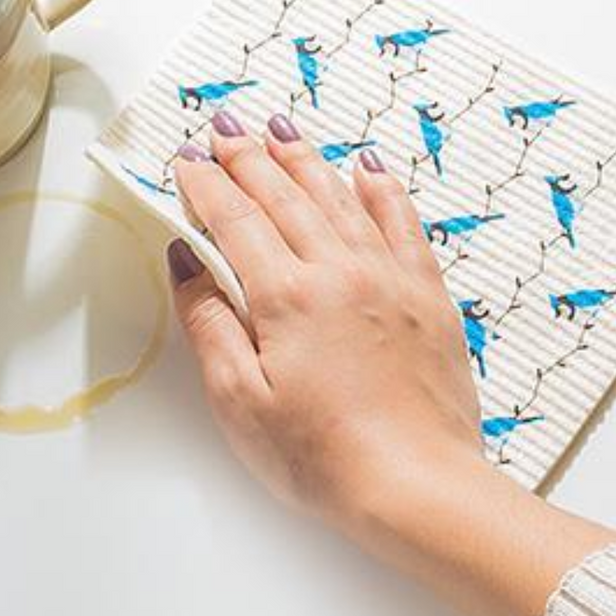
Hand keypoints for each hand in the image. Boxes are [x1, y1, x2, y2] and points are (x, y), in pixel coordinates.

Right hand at [167, 109, 482, 532]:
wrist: (419, 487)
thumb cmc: (324, 459)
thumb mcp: (240, 401)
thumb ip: (210, 324)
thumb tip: (188, 264)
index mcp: (287, 296)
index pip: (236, 219)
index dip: (206, 185)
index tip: (186, 160)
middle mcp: (340, 272)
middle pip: (284, 196)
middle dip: (247, 157)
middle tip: (223, 129)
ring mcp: (390, 278)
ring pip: (339, 198)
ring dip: (304, 159)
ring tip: (279, 129)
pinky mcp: (428, 296)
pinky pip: (403, 223)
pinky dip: (381, 189)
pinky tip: (367, 168)